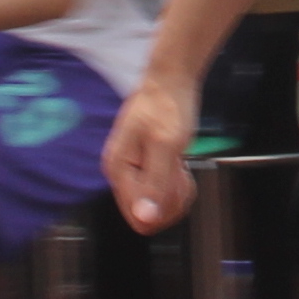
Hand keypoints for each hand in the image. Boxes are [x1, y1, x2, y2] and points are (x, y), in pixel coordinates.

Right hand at [105, 80, 199, 231]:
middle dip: (171, 200)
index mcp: (118, 170)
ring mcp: (133, 172)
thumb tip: (145, 218)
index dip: (165, 209)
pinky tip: (180, 165)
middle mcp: (121, 174)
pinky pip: (162, 194)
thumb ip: (155, 183)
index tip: (177, 182)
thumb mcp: (167, 145)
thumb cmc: (167, 106)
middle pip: (148, 217)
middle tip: (180, 170)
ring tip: (180, 165)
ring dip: (176, 193)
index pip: (139, 218)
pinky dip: (177, 185)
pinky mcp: (145, 169)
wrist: (171, 80)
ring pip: (158, 208)